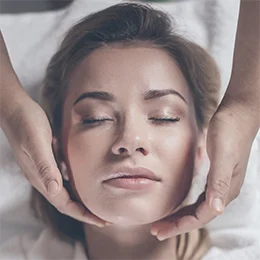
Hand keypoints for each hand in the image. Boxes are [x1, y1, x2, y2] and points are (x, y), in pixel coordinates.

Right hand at [0, 31, 108, 226]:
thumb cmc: (27, 125)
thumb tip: (55, 190)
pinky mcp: (49, 160)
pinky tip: (86, 181)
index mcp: (41, 178)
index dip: (82, 214)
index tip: (99, 221)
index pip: (64, 204)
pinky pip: (64, 177)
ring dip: (82, 199)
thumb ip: (45, 167)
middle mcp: (43, 177)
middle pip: (66, 202)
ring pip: (66, 191)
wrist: (17, 110)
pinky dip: (77, 184)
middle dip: (85, 212)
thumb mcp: (37, 144)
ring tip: (98, 204)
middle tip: (104, 218)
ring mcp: (46, 169)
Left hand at [150, 97, 259, 240]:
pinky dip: (187, 205)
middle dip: (177, 225)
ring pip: (198, 208)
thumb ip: (220, 182)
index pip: (201, 217)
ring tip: (163, 222)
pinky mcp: (215, 176)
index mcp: (225, 190)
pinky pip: (200, 198)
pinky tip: (178, 205)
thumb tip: (216, 210)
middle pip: (198, 216)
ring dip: (180, 217)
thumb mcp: (223, 156)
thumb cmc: (229, 132)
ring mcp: (220, 184)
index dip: (180, 226)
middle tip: (156, 230)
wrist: (237, 115)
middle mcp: (224, 191)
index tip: (160, 231)